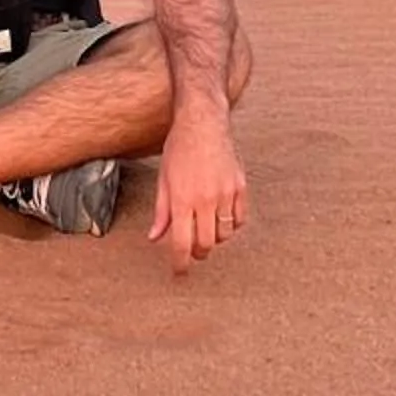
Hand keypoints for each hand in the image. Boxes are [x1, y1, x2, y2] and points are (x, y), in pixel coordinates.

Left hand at [148, 114, 248, 274]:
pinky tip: (221, 218)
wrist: (203, 123)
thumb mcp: (163, 180)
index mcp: (182, 199)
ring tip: (205, 229)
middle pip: (206, 244)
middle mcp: (206, 199)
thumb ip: (161, 212)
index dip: (180, 263)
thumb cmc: (179, 149)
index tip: (179, 272)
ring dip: (215, 238)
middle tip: (193, 251)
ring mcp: (226, 193)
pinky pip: (240, 219)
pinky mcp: (241, 187)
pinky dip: (231, 225)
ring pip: (225, 234)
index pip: (182, 243)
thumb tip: (155, 238)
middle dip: (198, 253)